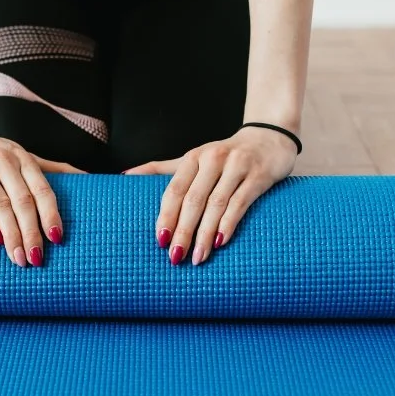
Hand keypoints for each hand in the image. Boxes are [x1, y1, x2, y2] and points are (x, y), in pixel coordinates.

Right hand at [0, 113, 84, 266]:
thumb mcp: (19, 154)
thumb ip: (49, 167)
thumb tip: (86, 176)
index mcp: (22, 158)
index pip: (42, 190)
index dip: (51, 214)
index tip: (57, 239)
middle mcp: (5, 161)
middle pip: (24, 202)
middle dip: (32, 233)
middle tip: (36, 259)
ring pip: (1, 205)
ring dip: (12, 235)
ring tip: (18, 258)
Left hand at [124, 126, 297, 264]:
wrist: (270, 138)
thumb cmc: (226, 155)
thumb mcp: (194, 158)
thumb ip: (162, 169)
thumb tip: (125, 175)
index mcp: (194, 158)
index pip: (175, 190)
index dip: (166, 215)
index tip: (159, 240)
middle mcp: (214, 159)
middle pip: (193, 200)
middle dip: (183, 231)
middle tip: (175, 257)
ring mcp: (237, 166)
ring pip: (216, 204)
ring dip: (205, 233)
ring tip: (197, 257)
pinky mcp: (259, 176)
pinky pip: (241, 202)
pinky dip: (229, 223)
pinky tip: (220, 242)